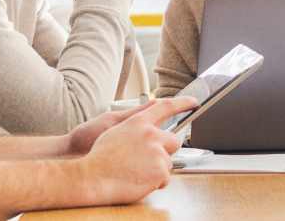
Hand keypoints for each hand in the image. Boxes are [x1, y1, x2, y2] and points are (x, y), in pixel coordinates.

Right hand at [74, 96, 197, 204]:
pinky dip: (155, 183)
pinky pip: (165, 178)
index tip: (193, 102)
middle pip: (174, 140)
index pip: (166, 107)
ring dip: (156, 169)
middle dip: (165, 151)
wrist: (92, 177)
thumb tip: (151, 108)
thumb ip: (135, 118)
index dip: (182, 103)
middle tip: (147, 159)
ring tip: (135, 171)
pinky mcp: (160, 171)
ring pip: (168, 162)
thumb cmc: (98, 156)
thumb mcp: (113, 127)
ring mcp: (157, 153)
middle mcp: (151, 135)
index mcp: (139, 123)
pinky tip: (138, 180)